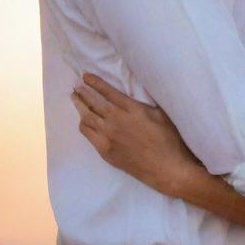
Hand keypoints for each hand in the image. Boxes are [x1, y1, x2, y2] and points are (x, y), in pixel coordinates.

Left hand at [71, 74, 201, 197]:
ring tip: (75, 100)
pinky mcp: (105, 151)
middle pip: (93, 103)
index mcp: (132, 109)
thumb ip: (145, 103)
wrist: (166, 168)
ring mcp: (108, 137)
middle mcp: (116, 120)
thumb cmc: (169, 140)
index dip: (95, 83)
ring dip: (79, 107)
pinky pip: (88, 134)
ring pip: (87, 118)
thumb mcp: (161, 114)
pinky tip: (83, 121)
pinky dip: (84, 124)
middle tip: (76, 87)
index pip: (108, 92)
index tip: (85, 76)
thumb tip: (137, 93)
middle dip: (83, 93)